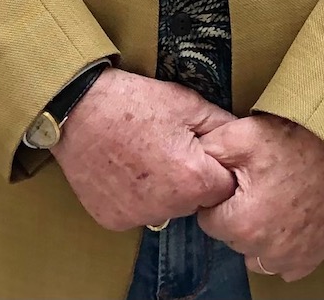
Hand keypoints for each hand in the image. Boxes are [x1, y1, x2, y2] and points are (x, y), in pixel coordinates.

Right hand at [51, 68, 236, 231]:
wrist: (77, 109)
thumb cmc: (134, 102)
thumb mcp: (186, 103)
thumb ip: (222, 125)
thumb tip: (246, 139)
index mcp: (194, 180)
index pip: (225, 187)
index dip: (215, 166)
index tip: (197, 149)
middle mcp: (169, 208)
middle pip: (196, 201)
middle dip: (190, 179)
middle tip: (167, 148)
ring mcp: (138, 218)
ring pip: (167, 209)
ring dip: (163, 190)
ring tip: (143, 156)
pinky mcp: (113, 221)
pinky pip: (137, 213)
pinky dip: (135, 197)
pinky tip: (124, 169)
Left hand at [197, 115, 323, 282]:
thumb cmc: (293, 143)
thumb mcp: (241, 135)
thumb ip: (207, 153)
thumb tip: (189, 163)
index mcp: (241, 224)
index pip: (209, 220)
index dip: (220, 197)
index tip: (236, 182)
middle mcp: (264, 250)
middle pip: (232, 238)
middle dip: (238, 215)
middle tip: (257, 186)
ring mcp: (289, 258)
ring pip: (255, 255)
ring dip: (257, 236)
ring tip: (272, 202)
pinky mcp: (310, 259)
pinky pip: (283, 265)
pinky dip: (282, 248)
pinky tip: (288, 221)